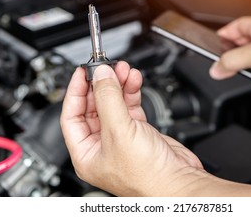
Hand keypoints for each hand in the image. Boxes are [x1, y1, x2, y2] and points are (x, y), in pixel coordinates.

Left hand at [60, 61, 202, 195]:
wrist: (179, 182)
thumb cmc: (148, 176)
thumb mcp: (119, 132)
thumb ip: (108, 99)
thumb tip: (100, 75)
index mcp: (86, 153)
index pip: (71, 116)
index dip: (75, 92)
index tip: (81, 72)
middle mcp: (102, 146)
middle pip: (94, 107)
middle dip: (101, 85)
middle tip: (107, 68)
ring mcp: (121, 137)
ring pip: (113, 104)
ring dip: (118, 85)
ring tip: (123, 70)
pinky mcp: (139, 131)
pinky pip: (129, 106)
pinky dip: (131, 92)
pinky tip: (133, 80)